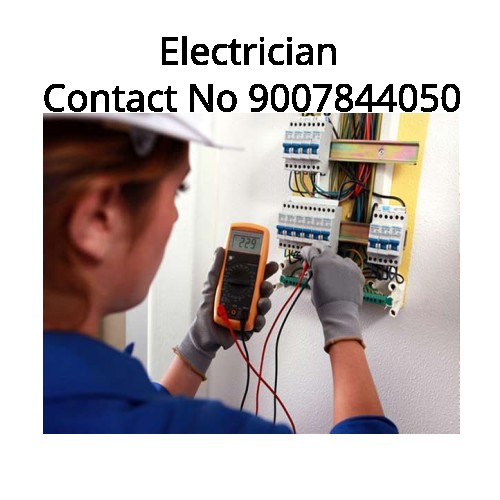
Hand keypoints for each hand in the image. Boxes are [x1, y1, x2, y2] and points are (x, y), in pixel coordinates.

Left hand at [175, 247, 278, 377]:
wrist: (203, 332)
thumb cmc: (208, 308)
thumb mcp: (210, 286)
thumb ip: (216, 269)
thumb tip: (220, 251)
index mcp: (240, 287)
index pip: (256, 275)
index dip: (264, 269)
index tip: (269, 264)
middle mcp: (247, 298)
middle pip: (263, 290)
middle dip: (267, 286)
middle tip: (264, 285)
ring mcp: (249, 312)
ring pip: (263, 306)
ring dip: (265, 303)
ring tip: (260, 303)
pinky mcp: (248, 326)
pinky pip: (258, 323)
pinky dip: (258, 321)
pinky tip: (255, 319)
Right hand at [301, 242, 364, 351]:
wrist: (340, 313)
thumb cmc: (325, 303)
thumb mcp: (312, 286)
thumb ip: (313, 274)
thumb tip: (314, 270)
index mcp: (319, 263)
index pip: (310, 251)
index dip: (306, 253)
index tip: (306, 254)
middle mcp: (334, 260)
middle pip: (324, 250)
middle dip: (319, 255)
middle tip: (317, 261)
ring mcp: (347, 265)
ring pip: (337, 258)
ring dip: (333, 263)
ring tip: (332, 276)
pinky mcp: (357, 271)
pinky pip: (349, 265)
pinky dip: (345, 269)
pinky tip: (342, 278)